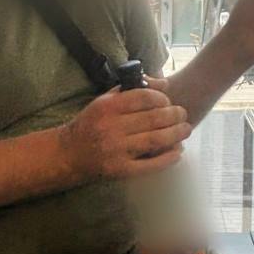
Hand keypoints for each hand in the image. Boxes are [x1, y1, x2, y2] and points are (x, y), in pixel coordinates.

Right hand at [60, 85, 190, 181]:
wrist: (68, 154)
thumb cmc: (89, 124)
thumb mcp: (103, 101)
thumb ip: (131, 90)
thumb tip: (163, 83)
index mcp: (108, 107)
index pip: (144, 98)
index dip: (162, 98)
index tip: (168, 101)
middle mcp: (112, 128)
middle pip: (154, 119)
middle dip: (175, 115)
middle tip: (183, 114)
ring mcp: (117, 150)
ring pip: (156, 140)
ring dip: (176, 134)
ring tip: (185, 130)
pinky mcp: (121, 170)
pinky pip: (151, 164)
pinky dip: (168, 158)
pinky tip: (178, 152)